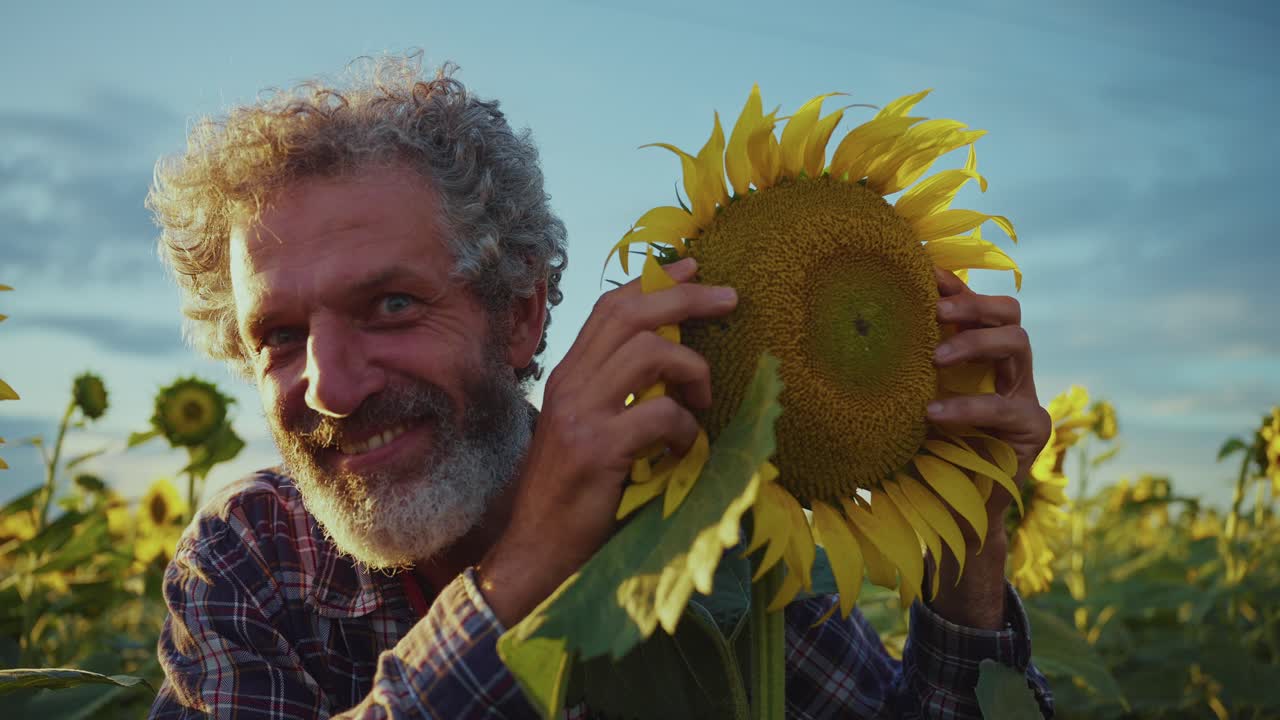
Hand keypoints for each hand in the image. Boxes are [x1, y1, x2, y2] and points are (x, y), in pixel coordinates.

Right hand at [477, 258, 736, 626]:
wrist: (536, 550)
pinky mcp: (597, 450)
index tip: (695, 269)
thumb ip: (619, 397)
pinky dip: (686, 430)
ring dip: (692, 370)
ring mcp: (581, 415)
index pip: (610, 308)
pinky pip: (659, 415)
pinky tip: (684, 454)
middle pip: (632, 315)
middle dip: (686, 298)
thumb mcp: (590, 432)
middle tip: (730, 299)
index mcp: (569, 376)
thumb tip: (675, 369)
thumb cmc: (572, 495)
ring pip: (649, 353)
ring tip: (703, 401)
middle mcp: (570, 385)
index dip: (655, 283)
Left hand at [925, 268, 1050, 626]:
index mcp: (978, 355)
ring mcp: (1026, 395)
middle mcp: (1007, 369)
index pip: (976, 304)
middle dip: (972, 303)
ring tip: (933, 357)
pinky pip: (1007, 406)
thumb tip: (844, 327)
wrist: (949, 513)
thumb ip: (897, 368)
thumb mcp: (906, 401)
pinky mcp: (1032, 429)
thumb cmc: (921, 452)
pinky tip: (933, 415)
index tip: (922, 266)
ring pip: (1019, 342)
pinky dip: (968, 406)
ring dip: (973, 343)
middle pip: (1009, 311)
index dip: (956, 283)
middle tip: (934, 310)